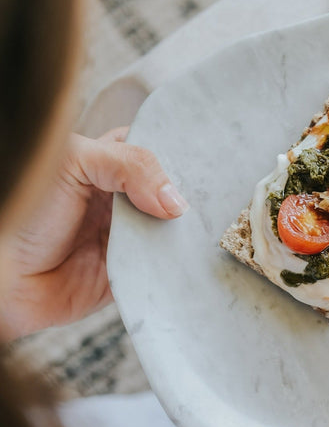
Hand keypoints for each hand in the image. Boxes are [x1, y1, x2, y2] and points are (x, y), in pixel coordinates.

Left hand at [0, 129, 187, 339]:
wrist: (6, 277)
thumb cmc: (26, 212)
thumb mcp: (74, 163)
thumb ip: (129, 165)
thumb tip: (177, 202)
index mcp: (111, 163)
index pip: (157, 149)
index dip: (179, 153)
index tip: (205, 160)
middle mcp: (124, 199)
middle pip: (173, 191)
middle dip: (192, 194)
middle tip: (210, 197)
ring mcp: (131, 235)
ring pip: (174, 229)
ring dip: (189, 231)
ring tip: (206, 229)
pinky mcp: (135, 270)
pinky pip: (165, 266)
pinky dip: (178, 263)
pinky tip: (190, 256)